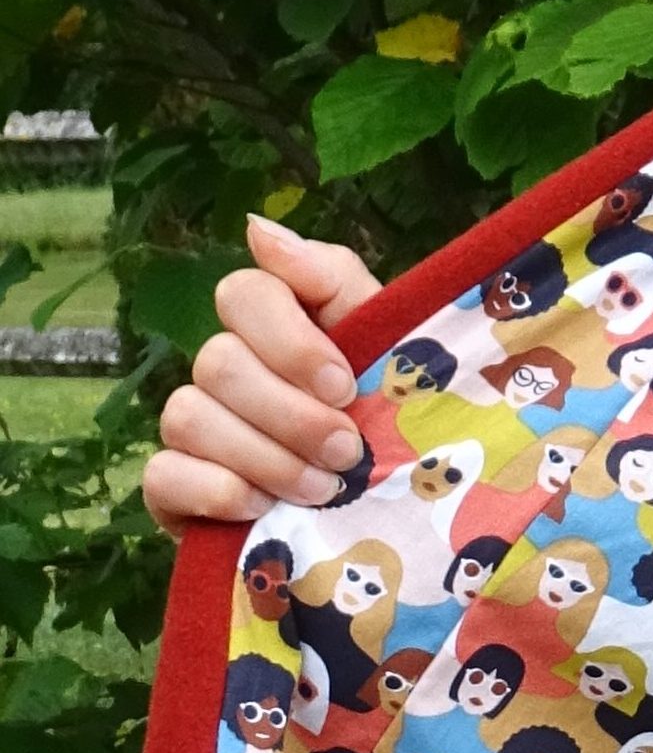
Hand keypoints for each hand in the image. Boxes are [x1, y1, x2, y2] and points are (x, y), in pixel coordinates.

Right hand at [141, 215, 381, 536]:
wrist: (388, 524)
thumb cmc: (389, 429)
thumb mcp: (386, 349)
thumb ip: (333, 280)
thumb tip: (256, 229)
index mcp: (272, 328)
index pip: (243, 293)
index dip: (290, 341)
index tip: (344, 387)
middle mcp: (223, 370)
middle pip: (218, 360)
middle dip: (291, 415)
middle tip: (347, 453)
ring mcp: (194, 429)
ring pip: (188, 415)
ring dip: (265, 458)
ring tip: (323, 491)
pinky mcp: (175, 490)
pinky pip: (163, 474)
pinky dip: (217, 491)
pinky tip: (265, 510)